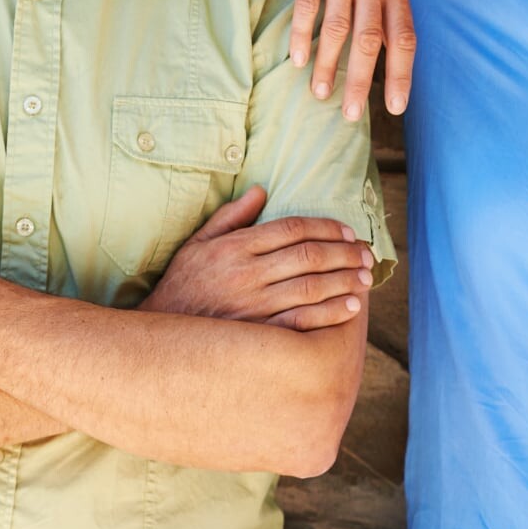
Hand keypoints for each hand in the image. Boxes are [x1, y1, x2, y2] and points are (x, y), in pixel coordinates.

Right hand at [145, 186, 373, 329]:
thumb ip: (231, 217)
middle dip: (344, 253)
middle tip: (366, 254)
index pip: (291, 228)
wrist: (161, 338)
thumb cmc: (182, 286)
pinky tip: (349, 308)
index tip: (347, 232)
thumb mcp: (197, 244)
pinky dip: (329, 313)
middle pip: (308, 256)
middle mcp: (246, 273)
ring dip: (344, 280)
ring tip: (365, 278)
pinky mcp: (257, 335)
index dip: (325, 227)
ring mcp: (253, 306)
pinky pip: (301, 321)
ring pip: (311, 287)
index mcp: (234, 247)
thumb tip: (261, 190)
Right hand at [290, 0, 414, 119]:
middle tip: (352, 115)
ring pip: (338, 26)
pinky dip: (302, 33)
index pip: (404, 35)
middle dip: (362, 81)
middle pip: (371, 39)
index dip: (401, 73)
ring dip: (327, 65)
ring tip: (319, 94)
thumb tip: (394, 39)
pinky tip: (296, 58)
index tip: (396, 107)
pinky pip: (308, 2)